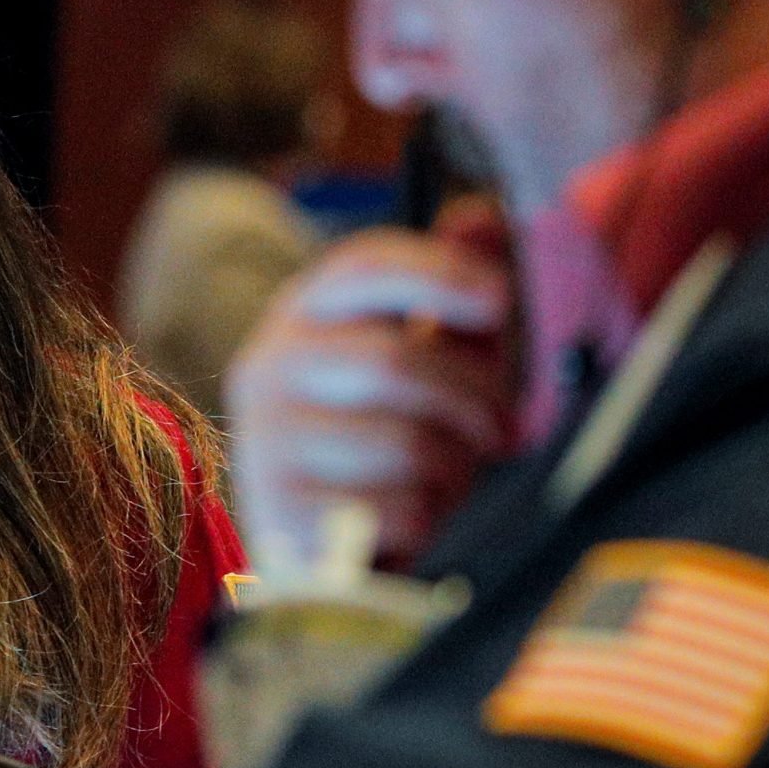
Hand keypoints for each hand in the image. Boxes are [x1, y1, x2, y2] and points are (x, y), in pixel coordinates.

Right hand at [224, 203, 515, 567]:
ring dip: (452, 470)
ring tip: (439, 481)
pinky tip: (405, 521)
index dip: (438, 270)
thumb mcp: (418, 364)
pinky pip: (396, 508)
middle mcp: (268, 366)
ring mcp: (266, 439)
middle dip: (473, 398)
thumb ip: (451, 299)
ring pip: (405, 442)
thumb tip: (484, 215)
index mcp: (301, 316)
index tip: (499, 296)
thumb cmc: (378, 445)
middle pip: (397, 359)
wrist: (313, 552)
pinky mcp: (281, 512)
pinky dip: (424, 520)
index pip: (362, 265)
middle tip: (501, 430)